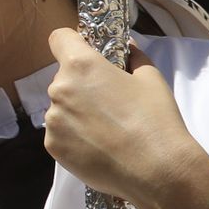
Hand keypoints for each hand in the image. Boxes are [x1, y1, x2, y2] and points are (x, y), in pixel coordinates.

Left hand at [45, 29, 208, 208]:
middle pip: (63, 78)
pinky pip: (60, 133)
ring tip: (107, 130)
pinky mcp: (52, 147)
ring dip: (77, 112)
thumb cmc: (155, 119)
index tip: (87, 52)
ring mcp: (52, 120)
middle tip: (109, 102)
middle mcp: (58, 90)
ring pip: (61, 107)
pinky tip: (100, 147)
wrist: (156, 170)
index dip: (73, 42)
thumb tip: (126, 47)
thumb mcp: (151, 78)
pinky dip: (75, 136)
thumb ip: (133, 57)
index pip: (59, 38)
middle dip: (82, 84)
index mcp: (80, 66)